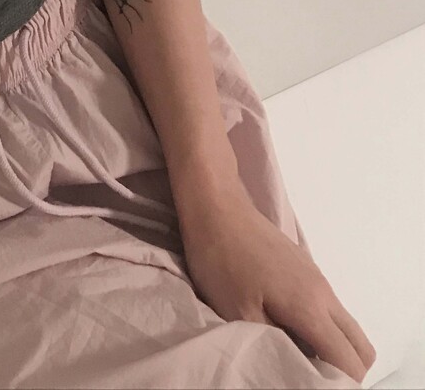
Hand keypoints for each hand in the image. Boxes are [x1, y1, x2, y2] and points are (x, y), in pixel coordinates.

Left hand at [178, 186, 376, 384]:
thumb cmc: (221, 261)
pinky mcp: (304, 267)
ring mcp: (316, 276)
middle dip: (346, 370)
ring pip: (346, 325)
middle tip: (312, 379)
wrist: (216, 207)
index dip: (340, 384)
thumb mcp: (238, 314)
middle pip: (360, 345)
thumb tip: (297, 367)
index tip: (312, 387)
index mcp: (311, 306)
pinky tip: (289, 329)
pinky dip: (323, 328)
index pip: (350, 361)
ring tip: (299, 358)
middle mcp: (323, 292)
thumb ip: (274, 346)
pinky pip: (330, 308)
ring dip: (334, 347)